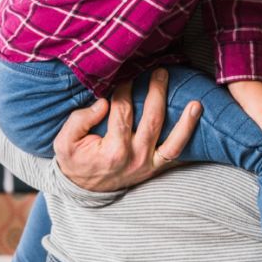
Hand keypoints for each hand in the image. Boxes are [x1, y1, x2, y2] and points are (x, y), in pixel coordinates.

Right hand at [53, 69, 200, 192]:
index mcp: (114, 150)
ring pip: (174, 141)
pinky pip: (177, 155)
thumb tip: (104, 103)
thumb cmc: (75, 160)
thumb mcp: (64, 142)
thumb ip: (80, 120)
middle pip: (153, 120)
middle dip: (158, 93)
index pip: (123, 112)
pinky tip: (197, 128)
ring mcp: (149, 164)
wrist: (84, 189)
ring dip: (186, 121)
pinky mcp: (156, 168)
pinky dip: (188, 142)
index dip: (125, 91)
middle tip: (161, 72)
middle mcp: (136, 157)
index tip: (126, 76)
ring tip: (196, 103)